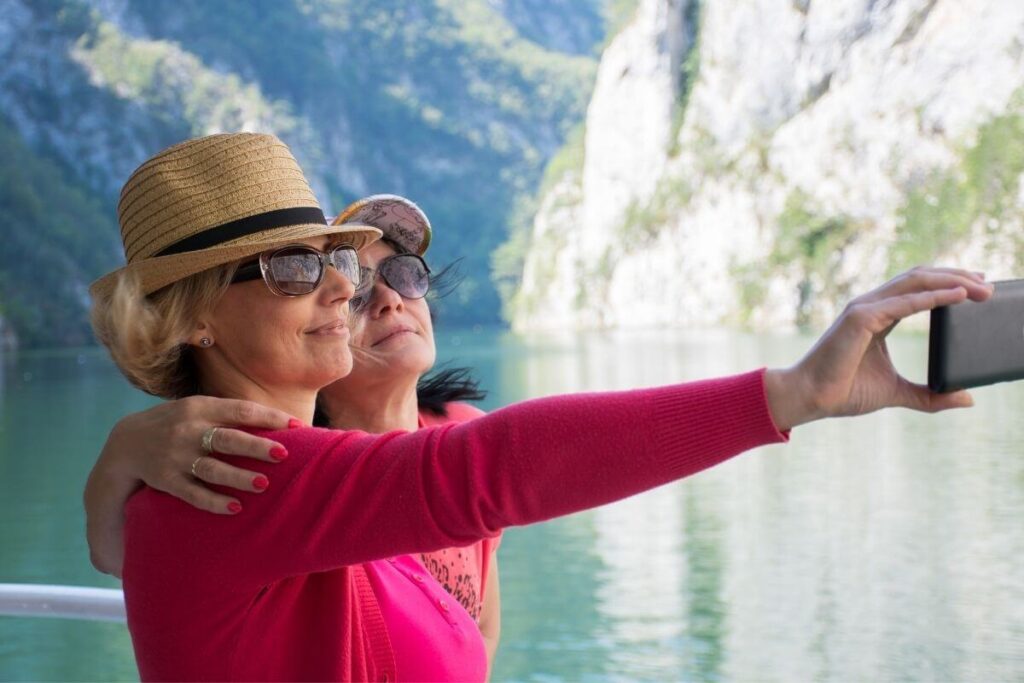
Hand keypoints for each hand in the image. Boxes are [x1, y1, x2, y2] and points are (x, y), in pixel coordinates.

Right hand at [84, 396, 300, 576]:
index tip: (296, 426)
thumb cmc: (179, 423)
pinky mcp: (165, 480)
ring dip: (238, 477)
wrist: (126, 443)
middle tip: (283, 454)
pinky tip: (235, 508)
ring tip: (263, 485)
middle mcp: (187, 430)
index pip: (240, 410)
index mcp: (200, 407)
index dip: (269, 418)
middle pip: (227, 438)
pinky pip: (192, 493)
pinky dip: (214, 501)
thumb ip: (231, 414)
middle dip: (256, 446)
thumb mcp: (199, 409)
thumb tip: (279, 421)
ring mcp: (175, 456)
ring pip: (211, 468)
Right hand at [765, 267, 995, 429]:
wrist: (811, 397)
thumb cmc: (843, 391)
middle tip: (990, 287)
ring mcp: (864, 308)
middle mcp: (871, 305)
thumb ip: (929, 394)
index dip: (949, 284)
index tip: (979, 290)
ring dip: (951, 282)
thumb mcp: (897, 392)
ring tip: (981, 288)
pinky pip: (903, 303)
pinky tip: (958, 297)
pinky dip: (933, 297)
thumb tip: (966, 399)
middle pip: (920, 278)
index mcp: (878, 316)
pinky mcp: (860, 318)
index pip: (918, 288)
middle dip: (957, 278)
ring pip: (915, 282)